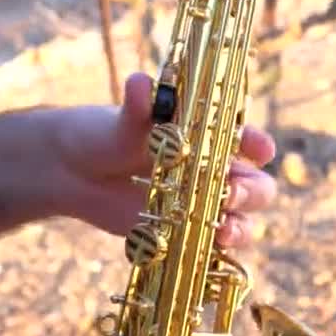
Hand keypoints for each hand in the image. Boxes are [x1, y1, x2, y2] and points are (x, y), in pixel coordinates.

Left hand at [54, 72, 276, 244]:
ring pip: (242, 221)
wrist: (76, 171)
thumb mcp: (122, 121)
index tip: (260, 150)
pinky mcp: (184, 233)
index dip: (259, 146)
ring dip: (240, 228)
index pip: (247, 141)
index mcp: (208, 138)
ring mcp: (201, 205)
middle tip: (230, 195)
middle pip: (256, 186)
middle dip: (251, 192)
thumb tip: (141, 82)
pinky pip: (212, 247)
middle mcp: (213, 171)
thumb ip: (137, 107)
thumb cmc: (106, 134)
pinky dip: (215, 252)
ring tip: (222, 232)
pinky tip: (206, 251)